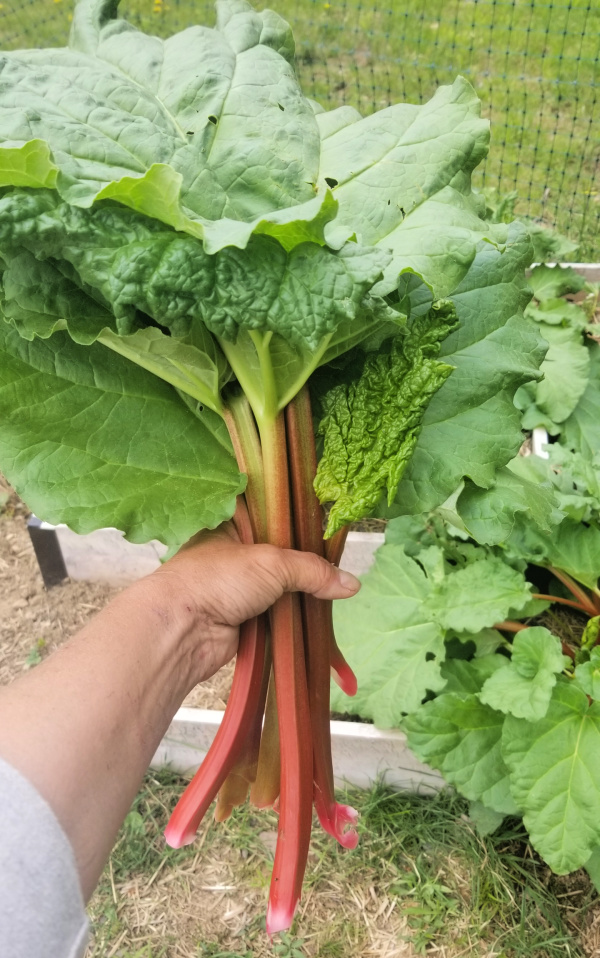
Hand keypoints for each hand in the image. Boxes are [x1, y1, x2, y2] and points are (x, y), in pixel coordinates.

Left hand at [151, 523, 360, 685]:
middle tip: (340, 562)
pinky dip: (294, 618)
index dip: (300, 521)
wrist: (182, 630)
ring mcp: (238, 588)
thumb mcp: (271, 562)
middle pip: (281, 555)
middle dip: (307, 563)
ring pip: (281, 588)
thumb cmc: (217, 579)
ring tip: (337, 591)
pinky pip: (277, 615)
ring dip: (302, 594)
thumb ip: (313, 570)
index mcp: (233, 526)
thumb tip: (352, 584)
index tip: (330, 525)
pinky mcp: (243, 620)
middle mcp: (235, 554)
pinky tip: (318, 617)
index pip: (272, 516)